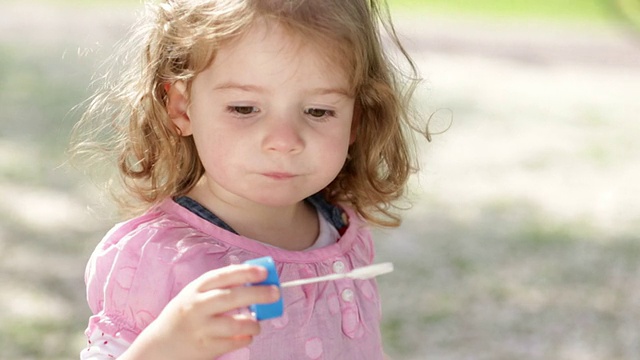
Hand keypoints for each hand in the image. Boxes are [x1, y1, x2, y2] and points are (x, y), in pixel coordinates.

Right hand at [120, 264, 279, 359]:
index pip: (222, 276)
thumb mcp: (193, 296)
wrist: (159, 347)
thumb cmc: (183, 316)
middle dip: (258, 293)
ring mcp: (200, 329)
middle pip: (232, 297)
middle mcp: (196, 307)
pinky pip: (233, 342)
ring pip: (235, 323)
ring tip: (257, 324)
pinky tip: (247, 336)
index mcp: (194, 289)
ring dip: (253, 323)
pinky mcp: (205, 349)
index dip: (245, 272)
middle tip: (275, 293)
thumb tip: (252, 278)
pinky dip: (245, 339)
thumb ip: (217, 288)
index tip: (264, 272)